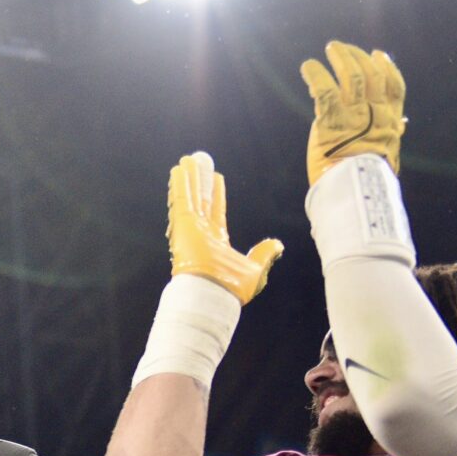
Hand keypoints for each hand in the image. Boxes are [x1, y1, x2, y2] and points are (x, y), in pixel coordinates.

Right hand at [167, 151, 283, 304]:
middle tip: (197, 164)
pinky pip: (181, 200)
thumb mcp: (255, 268)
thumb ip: (264, 254)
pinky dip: (180, 185)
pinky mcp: (183, 226)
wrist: (214, 294)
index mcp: (216, 240)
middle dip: (199, 182)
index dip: (216, 193)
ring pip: (190, 196)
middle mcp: (201, 232)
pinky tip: (179, 170)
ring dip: (188, 178)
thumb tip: (277, 245)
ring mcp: (191, 228)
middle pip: (200, 200)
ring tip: (187, 161)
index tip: (217, 178)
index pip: (216, 210)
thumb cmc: (232, 288)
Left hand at [301, 40, 404, 183]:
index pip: (395, 87)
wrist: (355, 191)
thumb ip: (391, 135)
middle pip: (372, 75)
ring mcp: (355, 115)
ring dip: (341, 58)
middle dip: (357, 57)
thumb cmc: (367, 178)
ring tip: (330, 49)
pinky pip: (324, 89)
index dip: (387, 68)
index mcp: (391, 122)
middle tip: (342, 48)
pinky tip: (308, 67)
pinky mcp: (332, 120)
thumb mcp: (387, 153)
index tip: (378, 54)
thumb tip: (402, 124)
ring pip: (352, 76)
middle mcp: (376, 113)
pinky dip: (316, 75)